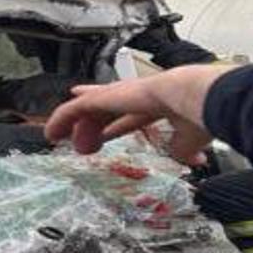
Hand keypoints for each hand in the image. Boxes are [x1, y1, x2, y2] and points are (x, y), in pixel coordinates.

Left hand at [43, 64, 231, 165]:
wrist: (195, 96)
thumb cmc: (201, 115)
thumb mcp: (191, 138)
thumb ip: (184, 148)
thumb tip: (188, 159)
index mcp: (158, 102)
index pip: (132, 113)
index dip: (119, 122)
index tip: (108, 130)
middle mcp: (136, 94)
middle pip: (105, 103)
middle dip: (91, 115)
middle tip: (78, 126)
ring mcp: (119, 94)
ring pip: (86, 106)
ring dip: (72, 123)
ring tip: (57, 136)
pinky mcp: (103, 98)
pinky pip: (73, 109)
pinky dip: (61, 120)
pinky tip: (52, 133)